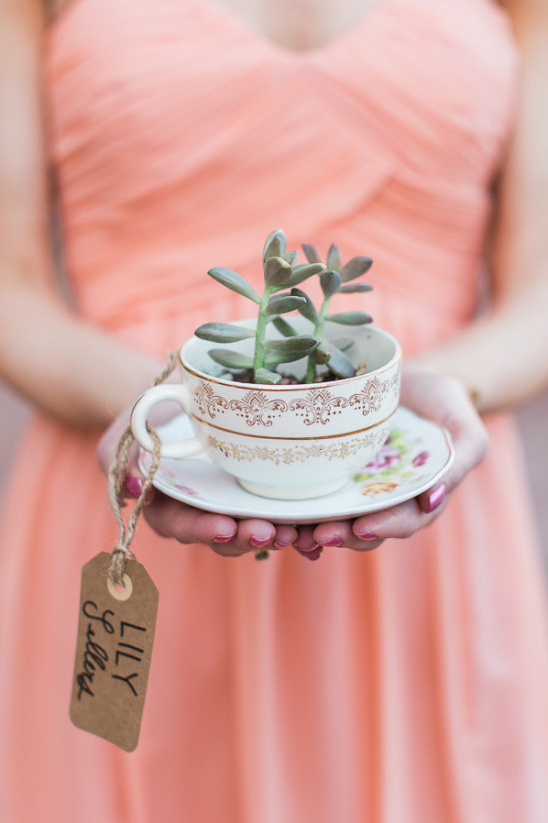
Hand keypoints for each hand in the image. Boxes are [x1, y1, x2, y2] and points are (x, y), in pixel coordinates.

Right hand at [96, 404, 299, 557]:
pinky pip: (280, 511)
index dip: (204, 531)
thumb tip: (135, 487)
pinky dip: (301, 523)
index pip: (182, 526)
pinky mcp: (261, 492)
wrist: (181, 394)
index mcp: (168, 506)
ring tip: (301, 532)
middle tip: (272, 533)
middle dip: (249, 537)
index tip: (225, 527)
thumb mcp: (127, 428)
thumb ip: (120, 456)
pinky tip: (323, 526)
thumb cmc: (150, 412)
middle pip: (226, 535)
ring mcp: (234, 504)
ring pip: (257, 528)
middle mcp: (204, 512)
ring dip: (279, 534)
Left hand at [309, 363, 488, 550]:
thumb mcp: (466, 432)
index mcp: (417, 501)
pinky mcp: (332, 473)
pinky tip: (277, 515)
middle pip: (361, 529)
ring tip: (291, 531)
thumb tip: (431, 501)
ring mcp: (355, 490)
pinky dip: (296, 510)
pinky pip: (313, 497)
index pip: (402, 522)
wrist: (413, 381)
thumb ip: (458, 465)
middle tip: (317, 534)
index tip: (362, 527)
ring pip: (333, 519)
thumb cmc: (445, 406)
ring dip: (312, 529)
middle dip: (340, 535)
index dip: (383, 527)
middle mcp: (383, 502)